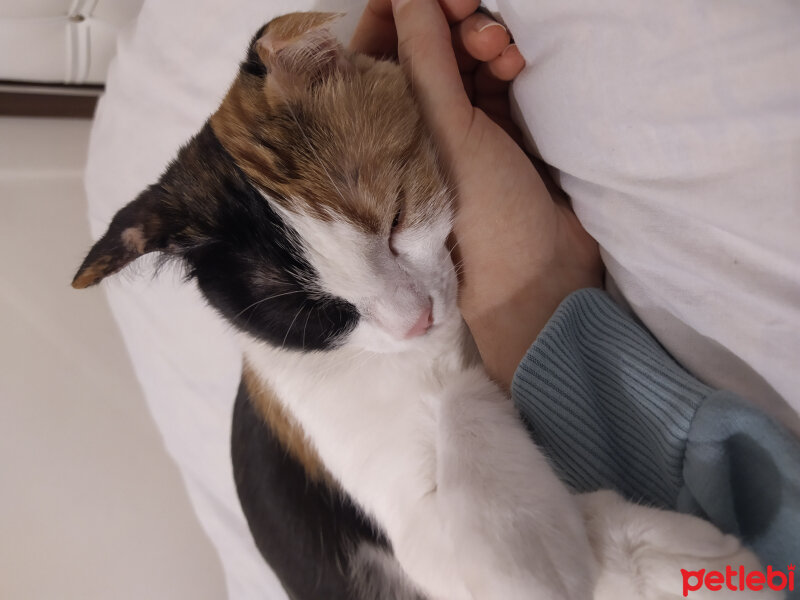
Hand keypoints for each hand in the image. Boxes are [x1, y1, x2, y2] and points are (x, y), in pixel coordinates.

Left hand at [351, 0, 602, 390]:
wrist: (544, 277)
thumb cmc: (482, 217)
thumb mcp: (446, 135)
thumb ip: (425, 60)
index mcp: (384, 131)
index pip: (377, 52)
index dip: (398, 12)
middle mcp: (418, 127)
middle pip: (424, 49)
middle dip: (447, 20)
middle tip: (471, 7)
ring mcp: (462, 129)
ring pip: (463, 59)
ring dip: (480, 39)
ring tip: (499, 49)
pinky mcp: (503, 132)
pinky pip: (497, 78)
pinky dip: (504, 63)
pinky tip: (517, 65)